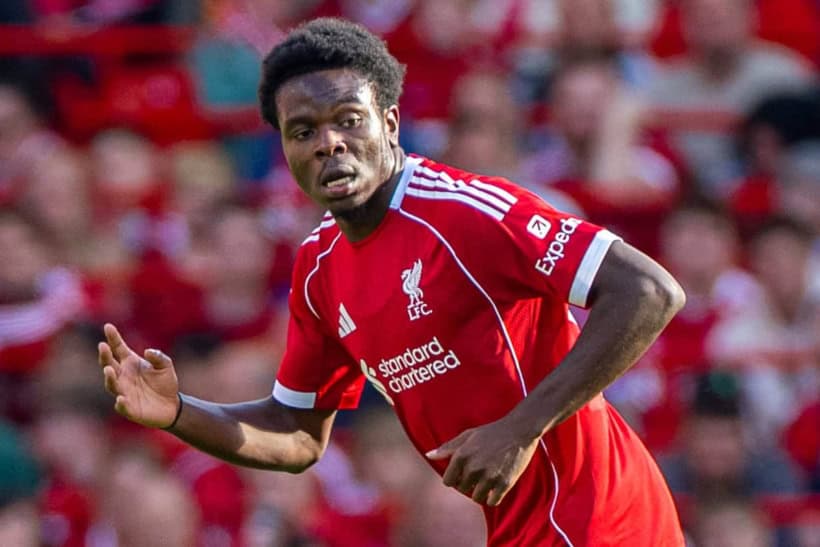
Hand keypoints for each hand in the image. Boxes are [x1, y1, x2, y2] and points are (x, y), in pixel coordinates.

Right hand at [98, 323, 179, 428]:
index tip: (108, 326)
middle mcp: (123, 376)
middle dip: (104, 356)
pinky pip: (122, 406)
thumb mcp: (166, 366)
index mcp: (130, 363)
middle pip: (109, 364)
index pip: (118, 348)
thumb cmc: (165, 383)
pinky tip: (121, 398)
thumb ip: (158, 357)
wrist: (171, 406)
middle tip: (103, 346)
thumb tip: (148, 352)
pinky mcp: (129, 408)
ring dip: (109, 377)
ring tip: (109, 370)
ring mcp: (124, 392)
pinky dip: (121, 403)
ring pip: (112, 384)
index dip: (113, 338)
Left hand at [426, 417, 540, 505]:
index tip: (464, 473)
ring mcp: (489, 476)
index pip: (448, 481)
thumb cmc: (491, 432)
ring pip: (477, 497)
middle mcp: (473, 467)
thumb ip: (447, 447)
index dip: (455, 479)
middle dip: (468, 484)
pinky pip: (492, 502)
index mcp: (461, 455)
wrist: (519, 430)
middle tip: (480, 473)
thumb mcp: (467, 436)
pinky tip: (497, 486)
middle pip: (462, 489)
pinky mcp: (504, 483)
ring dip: (481, 492)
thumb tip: (429, 455)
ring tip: (489, 479)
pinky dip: (493, 497)